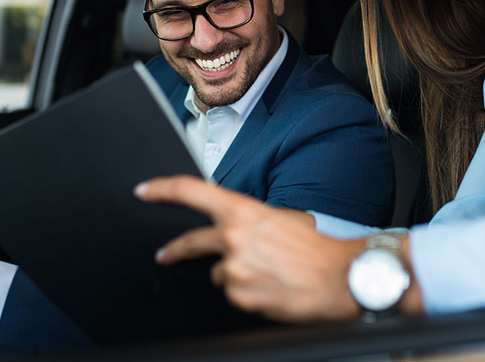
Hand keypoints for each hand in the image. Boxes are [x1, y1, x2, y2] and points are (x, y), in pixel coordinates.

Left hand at [135, 175, 363, 321]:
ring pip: (218, 272)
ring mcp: (233, 269)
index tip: (145, 190)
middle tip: (166, 254)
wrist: (339, 278)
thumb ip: (253, 221)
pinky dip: (246, 291)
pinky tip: (268, 286)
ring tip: (265, 272)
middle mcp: (232, 238)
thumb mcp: (283, 219)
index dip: (162, 189)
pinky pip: (233, 293)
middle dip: (174, 250)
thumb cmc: (316, 249)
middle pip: (190, 242)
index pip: (191, 191)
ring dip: (233, 272)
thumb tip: (242, 229)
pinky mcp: (239, 296)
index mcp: (243, 212)